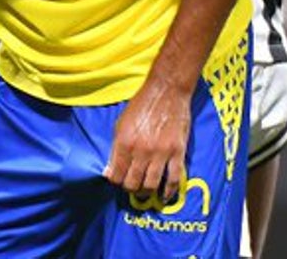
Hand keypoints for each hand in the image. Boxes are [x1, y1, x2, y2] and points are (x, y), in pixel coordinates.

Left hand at [103, 80, 190, 203]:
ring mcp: (160, 153)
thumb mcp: (120, 124)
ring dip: (146, 192)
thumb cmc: (141, 106)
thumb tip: (108, 171)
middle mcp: (141, 150)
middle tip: (131, 187)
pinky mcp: (177, 152)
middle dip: (130, 189)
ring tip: (144, 191)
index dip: (115, 182)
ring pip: (151, 185)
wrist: (166, 92)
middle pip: (133, 183)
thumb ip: (115, 148)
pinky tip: (164, 196)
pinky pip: (173, 179)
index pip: (116, 175)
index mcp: (124, 142)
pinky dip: (168, 191)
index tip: (117, 181)